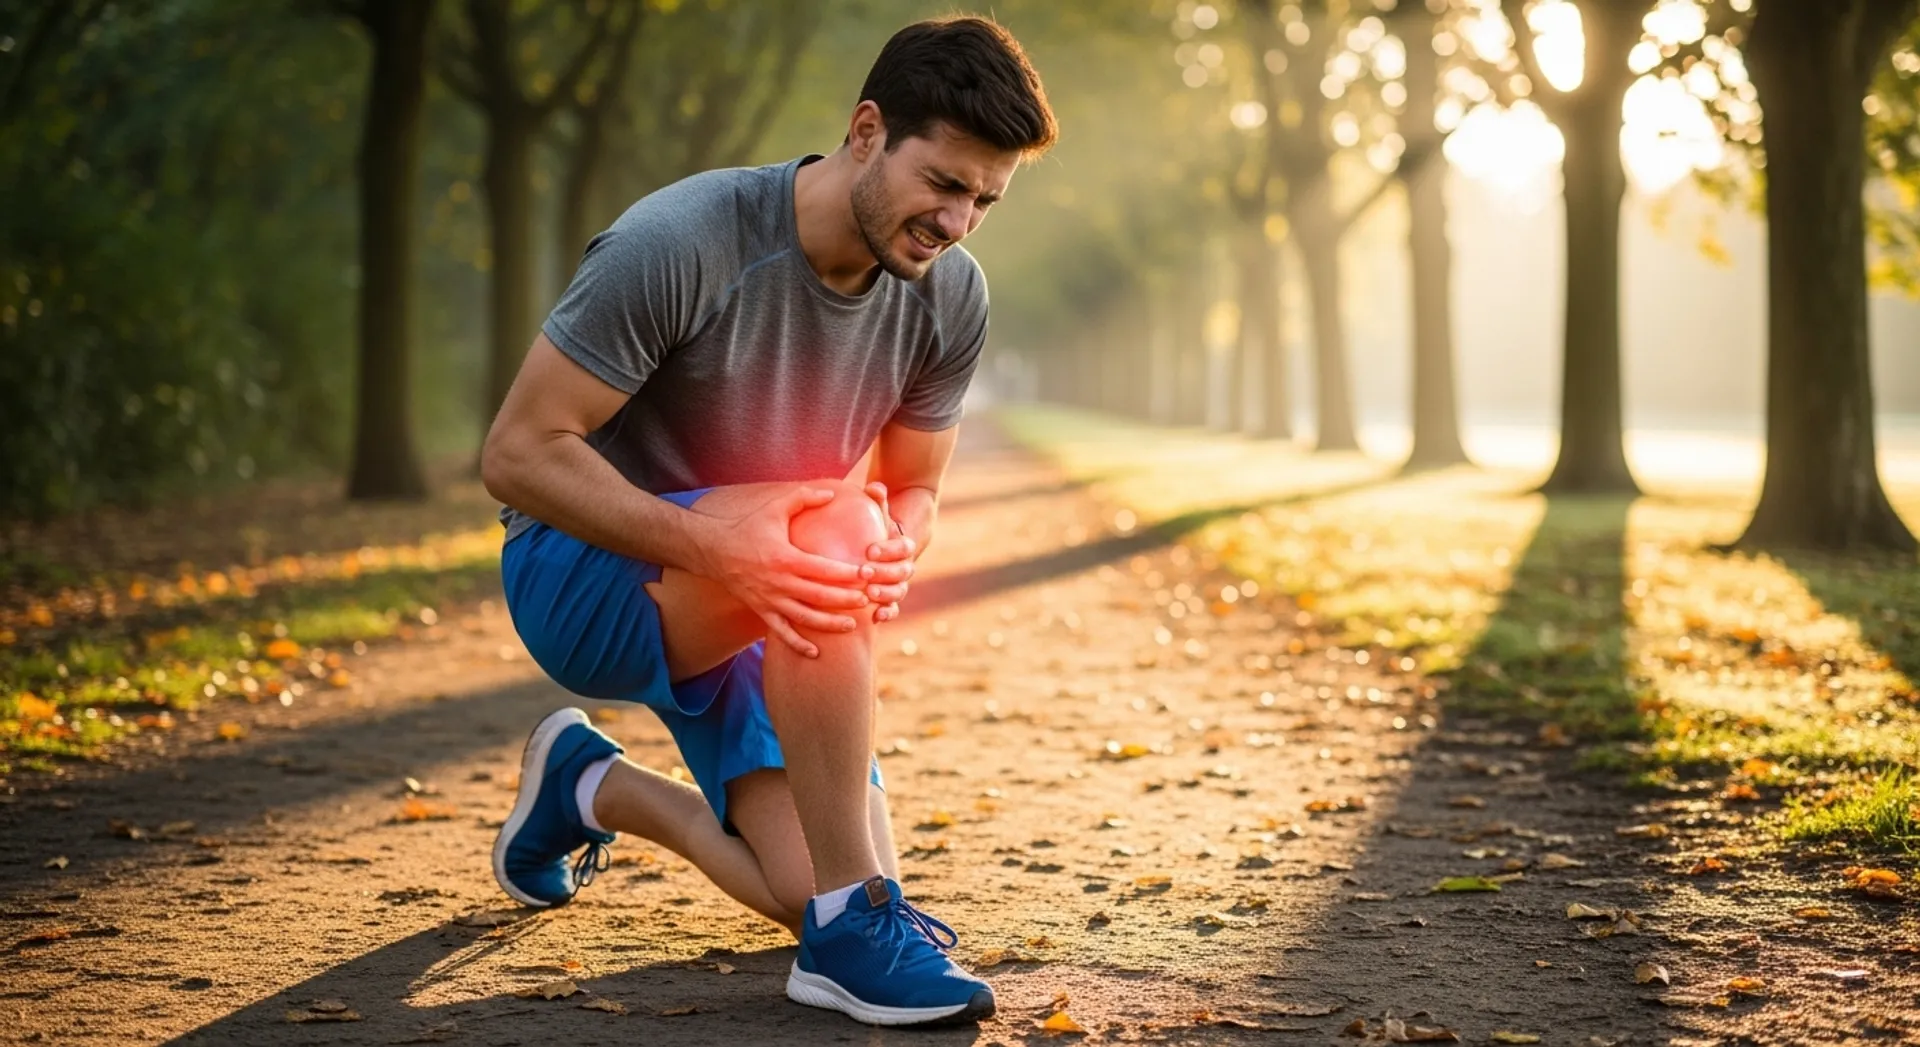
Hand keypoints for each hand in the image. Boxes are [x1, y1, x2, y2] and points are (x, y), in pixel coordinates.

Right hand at [704, 486, 868, 657]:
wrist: (710, 549)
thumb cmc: (746, 526)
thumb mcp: (774, 507)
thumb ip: (804, 497)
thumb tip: (833, 492)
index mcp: (784, 557)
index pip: (823, 569)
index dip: (847, 574)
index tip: (867, 575)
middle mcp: (778, 582)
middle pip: (818, 597)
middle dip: (846, 601)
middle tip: (868, 601)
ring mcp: (768, 599)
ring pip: (803, 618)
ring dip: (828, 624)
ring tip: (851, 626)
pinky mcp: (760, 609)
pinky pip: (780, 632)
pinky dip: (797, 644)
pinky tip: (815, 653)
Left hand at [860, 482, 915, 623]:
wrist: (887, 547)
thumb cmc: (877, 526)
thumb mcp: (878, 513)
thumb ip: (877, 501)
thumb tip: (875, 485)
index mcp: (903, 545)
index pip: (903, 548)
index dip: (888, 550)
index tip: (870, 550)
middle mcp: (905, 565)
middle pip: (902, 571)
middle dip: (884, 573)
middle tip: (864, 572)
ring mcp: (900, 583)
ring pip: (900, 590)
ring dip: (887, 594)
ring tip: (870, 594)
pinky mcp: (891, 598)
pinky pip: (894, 608)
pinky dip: (888, 613)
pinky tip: (876, 617)